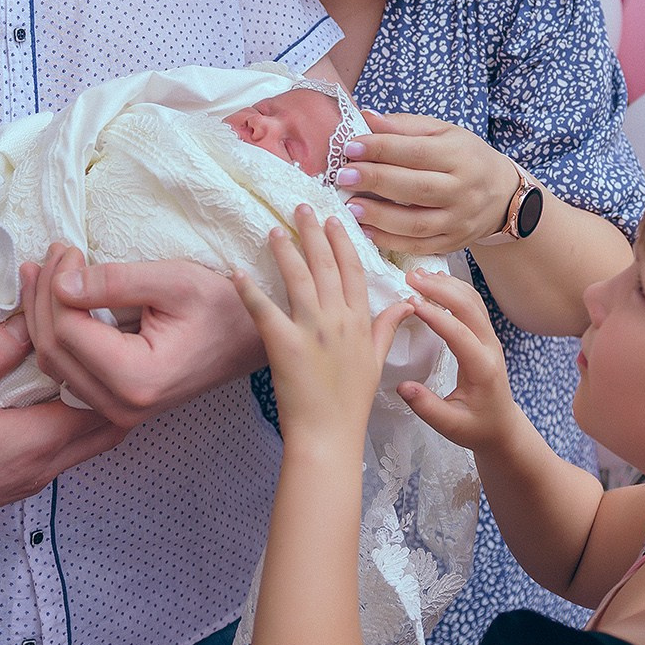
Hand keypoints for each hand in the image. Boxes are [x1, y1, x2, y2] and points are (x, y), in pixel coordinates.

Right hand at [0, 312, 128, 552]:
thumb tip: (28, 320)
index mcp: (36, 441)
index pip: (103, 402)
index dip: (108, 366)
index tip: (101, 333)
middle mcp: (45, 466)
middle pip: (108, 427)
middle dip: (114, 386)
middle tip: (103, 347)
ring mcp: (33, 480)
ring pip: (88, 442)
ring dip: (94, 406)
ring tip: (83, 365)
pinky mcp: (17, 485)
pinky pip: (65, 452)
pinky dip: (73, 424)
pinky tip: (51, 397)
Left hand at [25, 244, 264, 426]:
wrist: (249, 340)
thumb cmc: (221, 307)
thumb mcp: (173, 281)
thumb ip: (115, 282)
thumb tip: (60, 284)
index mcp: (138, 379)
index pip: (68, 332)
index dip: (57, 285)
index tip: (70, 248)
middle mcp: (122, 407)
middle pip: (53, 351)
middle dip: (43, 297)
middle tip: (53, 253)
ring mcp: (117, 412)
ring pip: (54, 364)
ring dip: (43, 314)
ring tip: (45, 270)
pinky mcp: (115, 404)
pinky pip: (70, 371)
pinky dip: (56, 333)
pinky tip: (54, 301)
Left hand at [233, 206, 410, 448]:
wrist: (329, 436)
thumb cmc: (352, 403)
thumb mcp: (376, 361)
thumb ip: (388, 327)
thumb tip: (406, 301)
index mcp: (360, 322)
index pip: (353, 271)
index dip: (343, 243)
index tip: (334, 220)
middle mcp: (338, 319)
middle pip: (325, 265)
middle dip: (313, 233)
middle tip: (301, 208)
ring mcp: (311, 330)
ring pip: (298, 278)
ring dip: (285, 250)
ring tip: (274, 229)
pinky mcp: (284, 344)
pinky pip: (264, 309)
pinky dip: (249, 289)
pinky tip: (238, 271)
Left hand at [334, 111, 518, 253]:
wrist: (502, 194)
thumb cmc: (465, 156)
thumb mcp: (443, 132)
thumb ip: (405, 126)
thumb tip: (367, 117)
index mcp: (460, 156)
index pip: (417, 152)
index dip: (382, 149)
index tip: (350, 147)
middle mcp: (463, 190)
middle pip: (416, 188)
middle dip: (376, 181)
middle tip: (344, 176)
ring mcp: (459, 220)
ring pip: (417, 223)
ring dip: (379, 217)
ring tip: (350, 207)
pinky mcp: (453, 242)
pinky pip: (419, 246)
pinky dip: (390, 242)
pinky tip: (365, 231)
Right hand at [396, 269, 526, 454]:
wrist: (502, 427)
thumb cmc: (477, 428)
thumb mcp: (450, 426)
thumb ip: (426, 407)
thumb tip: (402, 386)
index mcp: (483, 368)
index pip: (459, 334)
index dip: (435, 316)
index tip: (411, 301)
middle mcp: (491, 347)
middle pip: (469, 307)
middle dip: (440, 288)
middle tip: (410, 277)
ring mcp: (491, 338)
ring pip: (472, 300)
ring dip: (446, 284)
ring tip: (417, 274)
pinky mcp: (486, 335)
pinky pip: (473, 304)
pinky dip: (454, 288)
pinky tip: (435, 282)